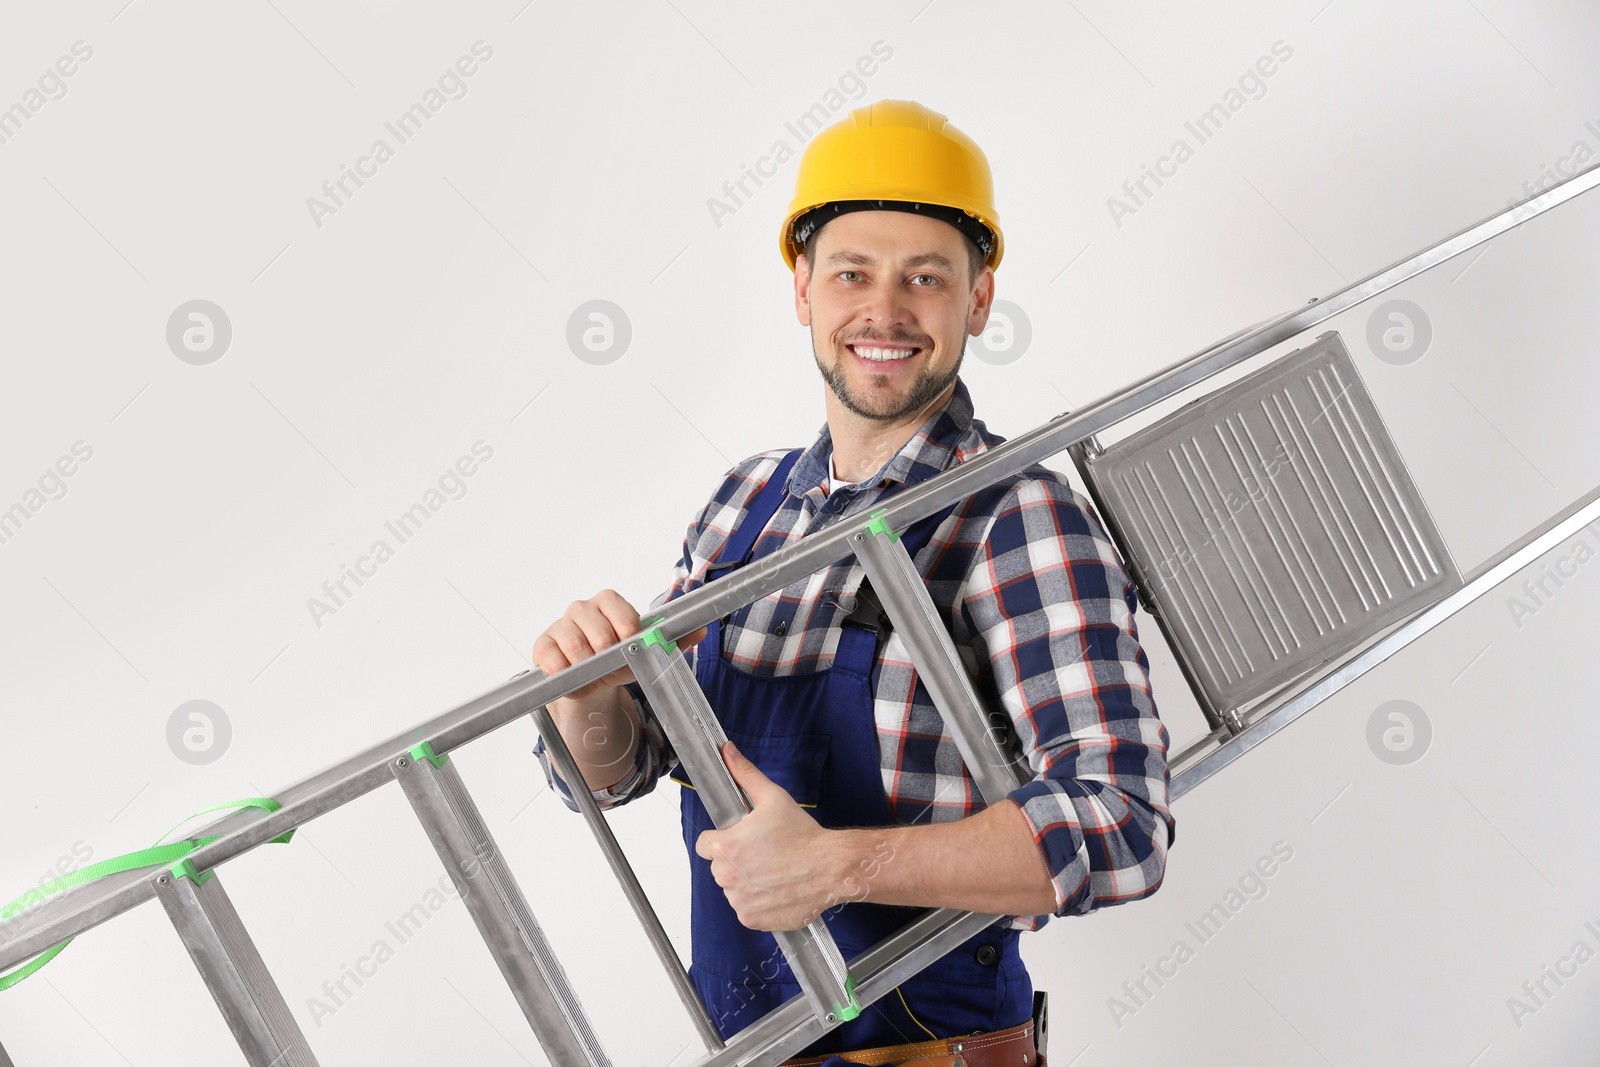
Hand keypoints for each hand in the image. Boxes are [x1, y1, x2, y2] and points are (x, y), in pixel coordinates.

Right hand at [531, 589, 705, 700]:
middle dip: (606, 650)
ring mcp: (560, 625)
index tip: (630, 641)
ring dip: (586, 663)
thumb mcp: (647, 649)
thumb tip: (701, 631)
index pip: (618, 608)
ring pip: (573, 644)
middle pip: (595, 628)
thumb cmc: (619, 658)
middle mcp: (582, 608)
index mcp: (608, 602)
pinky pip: (550, 656)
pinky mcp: (543, 644)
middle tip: (610, 661)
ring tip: (592, 671)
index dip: (626, 627)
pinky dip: (562, 670)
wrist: (592, 680)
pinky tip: (571, 675)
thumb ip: (674, 639)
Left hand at [694, 741, 840, 931]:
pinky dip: (758, 903)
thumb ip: (745, 774)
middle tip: (764, 853)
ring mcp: (738, 900)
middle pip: (720, 867)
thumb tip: (729, 752)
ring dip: (747, 883)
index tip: (740, 839)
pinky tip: (777, 889)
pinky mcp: (752, 919)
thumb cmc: (803, 836)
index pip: (705, 845)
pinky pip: (746, 909)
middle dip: (736, 861)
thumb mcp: (772, 797)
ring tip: (774, 871)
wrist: (830, 867)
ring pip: (733, 889)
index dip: (722, 839)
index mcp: (724, 846)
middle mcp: (726, 876)